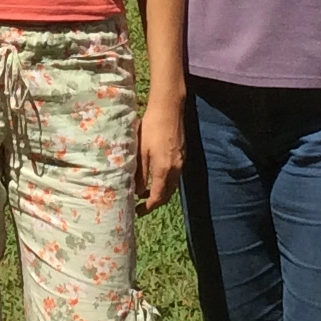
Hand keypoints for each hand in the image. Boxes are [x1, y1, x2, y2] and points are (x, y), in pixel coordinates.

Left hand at [137, 94, 184, 212]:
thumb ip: (141, 173)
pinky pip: (175, 175)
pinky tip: (156, 177)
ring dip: (161, 192)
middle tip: (141, 206)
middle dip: (155, 202)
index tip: (139, 211)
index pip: (158, 196)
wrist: (169, 109)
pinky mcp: (183, 154)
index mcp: (164, 169)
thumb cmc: (151, 128)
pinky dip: (166, 182)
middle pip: (168, 194)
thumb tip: (138, 191)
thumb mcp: (141, 151)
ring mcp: (181, 162)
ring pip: (172, 185)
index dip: (149, 206)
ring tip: (146, 193)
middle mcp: (176, 169)